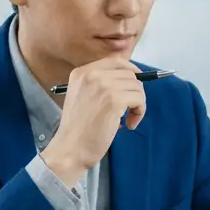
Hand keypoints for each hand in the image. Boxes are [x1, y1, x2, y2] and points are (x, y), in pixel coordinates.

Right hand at [41, 58, 144, 185]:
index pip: (115, 61)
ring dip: (138, 104)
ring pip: (137, 87)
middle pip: (129, 74)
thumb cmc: (78, 129)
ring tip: (127, 120)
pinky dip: (139, 112)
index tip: (136, 85)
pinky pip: (139, 99)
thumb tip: (131, 79)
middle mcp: (91, 75)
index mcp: (81, 72)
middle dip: (135, 91)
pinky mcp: (114, 100)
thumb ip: (100, 84)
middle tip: (130, 110)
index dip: (131, 71)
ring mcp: (103, 86)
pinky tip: (129, 124)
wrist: (70, 148)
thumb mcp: (82, 97)